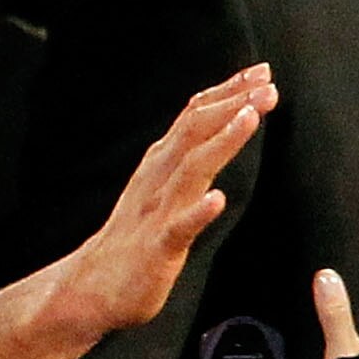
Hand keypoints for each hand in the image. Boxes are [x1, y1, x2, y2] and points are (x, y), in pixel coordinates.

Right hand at [60, 65, 276, 336]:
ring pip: (191, 169)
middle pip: (195, 131)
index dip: (227, 92)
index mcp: (160, 163)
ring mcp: (157, 212)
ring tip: (249, 117)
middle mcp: (158, 179)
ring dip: (221, 141)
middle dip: (232, 104)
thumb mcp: (159, 185)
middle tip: (267, 84)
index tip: (260, 71)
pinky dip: (198, 212)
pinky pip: (179, 228)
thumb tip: (215, 123)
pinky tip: (218, 201)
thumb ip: (184, 156)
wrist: (91, 286)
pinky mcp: (157, 249)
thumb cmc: (133, 238)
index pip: (194, 116)